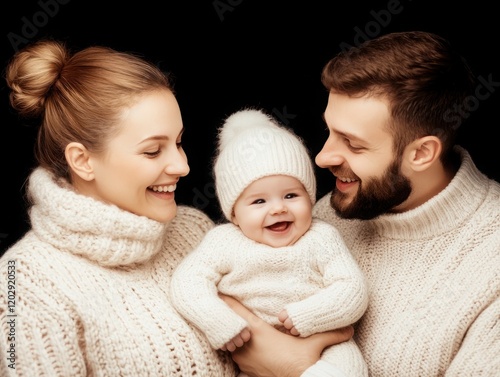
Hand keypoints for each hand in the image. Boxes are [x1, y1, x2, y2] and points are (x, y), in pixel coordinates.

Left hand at [220, 294, 353, 376]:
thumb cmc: (300, 365)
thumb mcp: (314, 345)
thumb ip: (329, 333)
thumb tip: (349, 327)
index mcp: (257, 331)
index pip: (233, 309)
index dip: (224, 298)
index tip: (218, 288)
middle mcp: (245, 343)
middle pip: (226, 323)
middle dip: (224, 314)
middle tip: (220, 302)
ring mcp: (241, 358)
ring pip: (228, 340)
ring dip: (229, 332)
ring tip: (229, 322)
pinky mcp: (243, 370)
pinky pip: (233, 355)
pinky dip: (233, 347)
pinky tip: (239, 344)